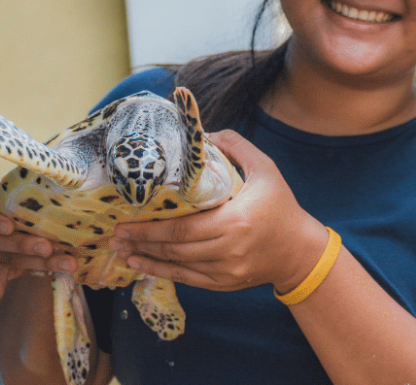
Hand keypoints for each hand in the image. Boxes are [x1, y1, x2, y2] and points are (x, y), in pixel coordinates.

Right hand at [0, 180, 77, 316]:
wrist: (42, 205)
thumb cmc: (38, 187)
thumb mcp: (39, 178)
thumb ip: (47, 175)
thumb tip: (70, 173)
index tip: (9, 224)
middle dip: (22, 243)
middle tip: (47, 246)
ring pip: (7, 258)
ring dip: (37, 263)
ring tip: (67, 265)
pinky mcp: (0, 267)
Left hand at [108, 130, 328, 293]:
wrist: (300, 250)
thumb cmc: (282, 205)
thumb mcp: (265, 168)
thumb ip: (236, 145)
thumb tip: (204, 131)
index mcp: (236, 220)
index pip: (184, 227)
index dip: (151, 228)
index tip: (125, 220)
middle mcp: (229, 249)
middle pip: (175, 248)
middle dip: (141, 242)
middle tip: (115, 235)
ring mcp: (226, 270)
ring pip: (178, 266)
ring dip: (147, 258)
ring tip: (121, 250)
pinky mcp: (225, 283)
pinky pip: (188, 280)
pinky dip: (162, 273)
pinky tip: (141, 266)